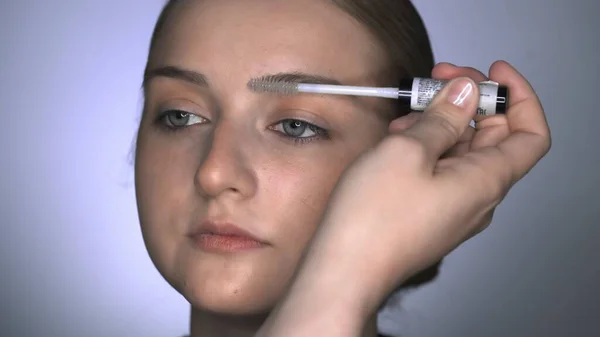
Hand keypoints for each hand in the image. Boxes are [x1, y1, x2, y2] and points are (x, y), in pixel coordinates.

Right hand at [257, 61, 550, 335]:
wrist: (345, 269)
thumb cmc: (373, 218)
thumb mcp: (408, 150)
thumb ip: (442, 117)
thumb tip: (465, 93)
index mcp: (485, 181)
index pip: (530, 134)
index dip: (518, 97)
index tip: (492, 73)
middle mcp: (477, 198)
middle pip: (492, 138)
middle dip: (468, 102)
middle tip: (435, 81)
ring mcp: (454, 208)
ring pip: (461, 153)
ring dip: (441, 124)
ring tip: (405, 115)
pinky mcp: (430, 214)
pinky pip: (441, 172)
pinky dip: (427, 147)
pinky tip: (397, 140)